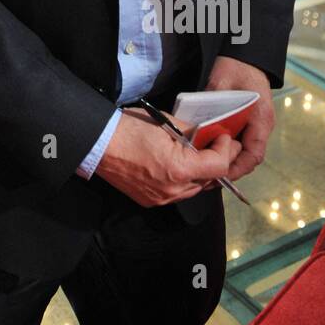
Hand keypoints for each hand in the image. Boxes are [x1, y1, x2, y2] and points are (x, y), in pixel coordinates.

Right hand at [96, 107, 241, 206]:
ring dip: (203, 173)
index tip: (225, 137)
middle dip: (219, 162)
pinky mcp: (152, 201)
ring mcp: (163, 199)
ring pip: (196, 190)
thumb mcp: (166, 122)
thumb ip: (192, 132)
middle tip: (221, 145)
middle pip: (211, 181)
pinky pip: (179, 193)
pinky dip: (185, 181)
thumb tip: (207, 135)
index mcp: (179, 169)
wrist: (98, 144)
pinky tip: (181, 167)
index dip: (226, 150)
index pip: (219, 166)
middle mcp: (174, 190)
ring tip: (202, 155)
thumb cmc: (130, 128)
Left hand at [199, 55, 273, 184]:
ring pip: (244, 152)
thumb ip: (211, 105)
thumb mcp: (220, 83)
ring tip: (207, 169)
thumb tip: (195, 126)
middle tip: (208, 178)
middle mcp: (261, 125)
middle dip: (230, 169)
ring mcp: (255, 124)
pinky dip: (226, 149)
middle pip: (249, 157)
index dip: (238, 168)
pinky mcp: (247, 122)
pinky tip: (209, 151)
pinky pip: (239, 141)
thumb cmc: (235, 66)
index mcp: (261, 119)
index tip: (221, 175)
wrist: (245, 55)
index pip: (254, 153)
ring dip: (228, 161)